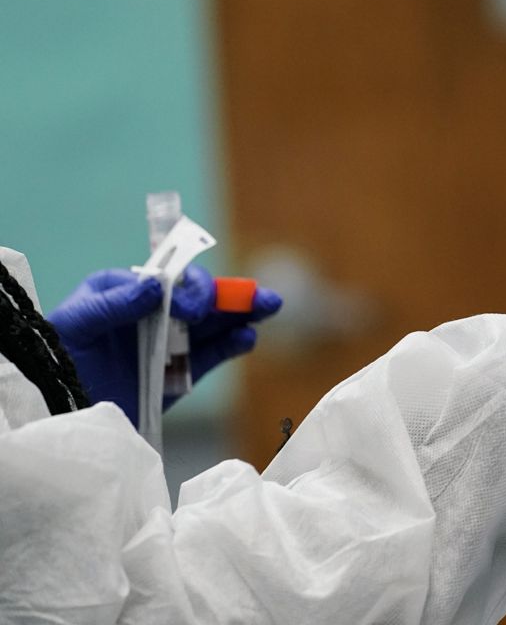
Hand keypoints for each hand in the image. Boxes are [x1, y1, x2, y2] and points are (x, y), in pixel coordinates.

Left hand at [48, 265, 282, 424]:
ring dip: (241, 315)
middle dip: (229, 296)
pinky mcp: (176, 376)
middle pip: (199, 299)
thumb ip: (115, 304)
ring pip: (212, 325)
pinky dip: (230, 347)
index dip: (190, 288)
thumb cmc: (55, 360)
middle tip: (257, 299)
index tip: (194, 309)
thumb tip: (158, 286)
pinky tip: (246, 338)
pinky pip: (208, 358)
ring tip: (269, 307)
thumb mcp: (76, 325)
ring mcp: (166, 345)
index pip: (169, 279)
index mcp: (126, 292)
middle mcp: (152, 314)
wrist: (56, 409)